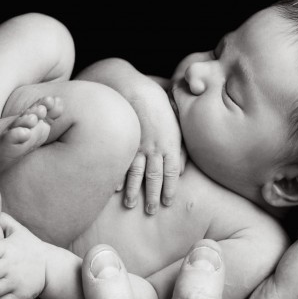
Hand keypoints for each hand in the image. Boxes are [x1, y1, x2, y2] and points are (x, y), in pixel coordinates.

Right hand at [120, 80, 183, 214]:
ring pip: (136, 174)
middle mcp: (154, 147)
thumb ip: (181, 142)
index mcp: (170, 142)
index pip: (172, 171)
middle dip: (153, 196)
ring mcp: (136, 146)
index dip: (170, 188)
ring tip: (130, 204)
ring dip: (133, 191)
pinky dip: (117, 177)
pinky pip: (119, 163)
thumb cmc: (156, 98)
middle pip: (155, 177)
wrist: (131, 87)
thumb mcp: (176, 117)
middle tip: (152, 211)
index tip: (168, 201)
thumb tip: (183, 167)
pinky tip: (115, 189)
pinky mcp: (121, 142)